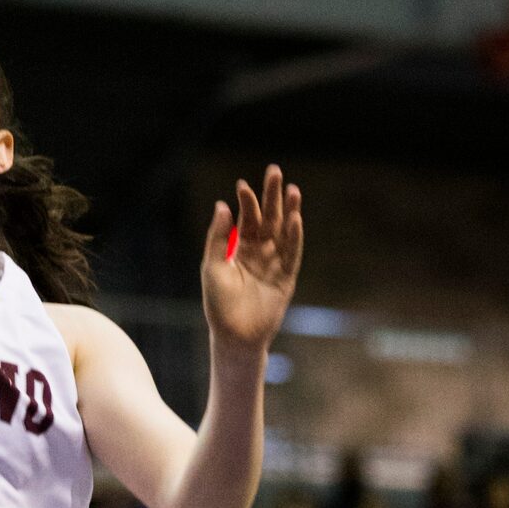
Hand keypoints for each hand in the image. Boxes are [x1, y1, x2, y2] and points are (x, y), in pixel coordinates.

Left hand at [200, 164, 302, 356]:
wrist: (233, 336)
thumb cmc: (219, 303)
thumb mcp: (213, 266)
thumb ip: (219, 237)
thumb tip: (222, 205)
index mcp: (241, 248)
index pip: (247, 219)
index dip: (247, 202)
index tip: (242, 185)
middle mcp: (260, 252)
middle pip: (269, 219)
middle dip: (272, 196)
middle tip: (275, 171)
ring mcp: (275, 264)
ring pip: (284, 232)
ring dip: (289, 211)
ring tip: (292, 189)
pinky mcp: (286, 278)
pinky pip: (292, 254)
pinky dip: (294, 237)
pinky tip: (295, 219)